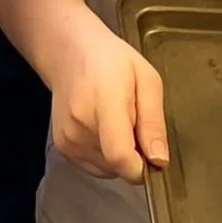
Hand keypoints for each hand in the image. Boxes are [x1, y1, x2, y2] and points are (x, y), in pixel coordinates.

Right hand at [48, 9, 168, 181]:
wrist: (69, 52)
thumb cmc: (111, 60)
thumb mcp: (147, 79)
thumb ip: (154, 122)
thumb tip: (159, 161)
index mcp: (104, 102)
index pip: (120, 156)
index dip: (142, 168)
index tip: (152, 154)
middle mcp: (81, 124)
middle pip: (118, 167)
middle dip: (134, 154)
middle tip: (133, 123)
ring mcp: (68, 138)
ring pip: (108, 170)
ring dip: (119, 156)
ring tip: (115, 122)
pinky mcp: (62, 147)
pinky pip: (95, 167)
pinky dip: (105, 155)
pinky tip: (102, 128)